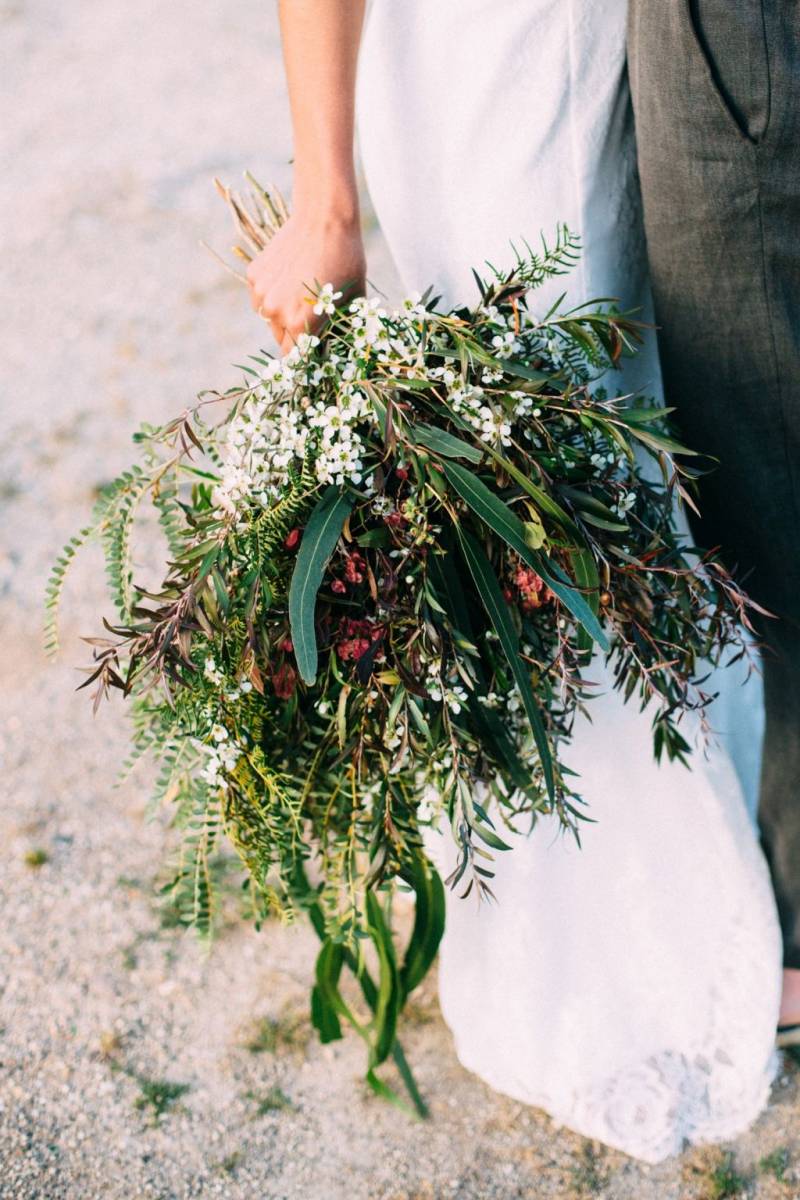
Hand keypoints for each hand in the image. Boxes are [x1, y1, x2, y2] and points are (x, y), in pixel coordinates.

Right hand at [246, 208, 365, 354]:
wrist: (324, 217)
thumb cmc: (346, 260)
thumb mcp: (352, 300)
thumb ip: (342, 328)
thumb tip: (341, 350)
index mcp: (300, 324)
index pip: (295, 357)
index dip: (306, 355)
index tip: (314, 350)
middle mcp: (275, 312)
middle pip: (281, 338)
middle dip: (296, 333)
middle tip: (312, 315)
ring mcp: (261, 292)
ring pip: (269, 316)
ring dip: (281, 312)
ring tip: (301, 292)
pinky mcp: (254, 275)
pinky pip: (261, 295)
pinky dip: (272, 291)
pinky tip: (290, 275)